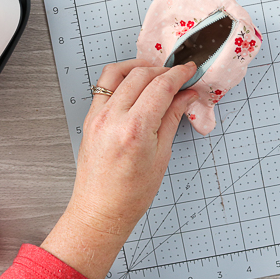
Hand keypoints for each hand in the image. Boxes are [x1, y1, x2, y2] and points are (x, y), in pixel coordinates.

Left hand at [41, 59, 197, 278]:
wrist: (101, 211)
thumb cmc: (131, 194)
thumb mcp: (162, 155)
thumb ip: (172, 118)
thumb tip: (186, 96)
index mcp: (135, 129)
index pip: (161, 86)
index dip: (179, 74)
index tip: (190, 70)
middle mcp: (113, 118)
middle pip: (141, 75)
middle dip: (164, 70)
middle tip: (179, 76)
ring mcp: (97, 116)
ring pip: (118, 72)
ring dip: (140, 67)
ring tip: (156, 74)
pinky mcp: (89, 118)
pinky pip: (104, 85)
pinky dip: (122, 78)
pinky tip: (135, 84)